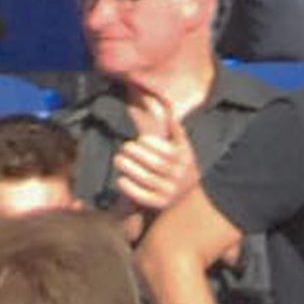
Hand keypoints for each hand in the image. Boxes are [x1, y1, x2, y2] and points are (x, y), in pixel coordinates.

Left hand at [111, 86, 199, 217]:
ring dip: (131, 169)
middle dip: (139, 155)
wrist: (185, 196)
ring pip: (148, 179)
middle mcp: (180, 176)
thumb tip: (154, 98)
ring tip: (118, 159)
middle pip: (157, 165)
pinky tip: (120, 180)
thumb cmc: (176, 163)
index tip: (140, 139)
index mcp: (185, 158)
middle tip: (124, 147)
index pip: (169, 151)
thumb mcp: (179, 144)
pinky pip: (144, 197)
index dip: (154, 145)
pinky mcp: (160, 205)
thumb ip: (170, 126)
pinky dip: (131, 188)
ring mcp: (170, 192)